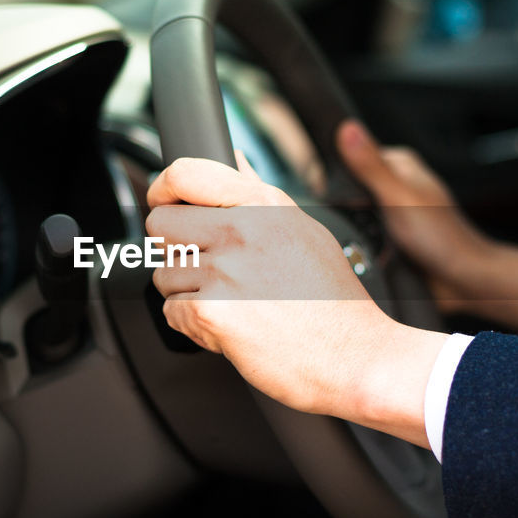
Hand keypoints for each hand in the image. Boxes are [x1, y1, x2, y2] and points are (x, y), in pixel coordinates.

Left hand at [146, 155, 445, 447]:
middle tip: (210, 271)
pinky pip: (171, 313)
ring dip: (188, 294)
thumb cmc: (335, 303)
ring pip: (164, 273)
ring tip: (234, 305)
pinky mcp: (213, 312)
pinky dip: (194, 326)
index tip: (163, 202)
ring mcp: (226, 271)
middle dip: (175, 250)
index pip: (184, 173)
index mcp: (264, 204)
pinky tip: (232, 328)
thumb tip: (233, 160)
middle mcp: (242, 231)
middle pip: (160, 224)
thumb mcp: (304, 230)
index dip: (162, 189)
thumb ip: (259, 194)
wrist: (356, 357)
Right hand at [336, 120, 517, 336]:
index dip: (335, 171)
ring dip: (351, 226)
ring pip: (353, 212)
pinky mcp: (391, 235)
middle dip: (342, 204)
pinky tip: (364, 251)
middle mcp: (397, 183)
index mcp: (400, 163)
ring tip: (361, 236)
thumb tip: (348, 127)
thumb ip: (370, 166)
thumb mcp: (399, 196)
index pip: (353, 154)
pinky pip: (363, 235)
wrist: (463, 280)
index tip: (326, 188)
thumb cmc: (442, 239)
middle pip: (350, 185)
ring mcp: (393, 210)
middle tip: (352, 218)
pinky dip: (360, 243)